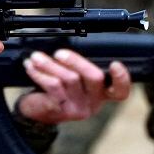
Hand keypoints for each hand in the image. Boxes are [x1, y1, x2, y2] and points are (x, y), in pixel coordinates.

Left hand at [15, 50, 131, 124]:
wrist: (38, 111)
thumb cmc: (58, 90)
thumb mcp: (73, 79)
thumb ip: (79, 66)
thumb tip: (70, 42)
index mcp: (102, 93)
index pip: (120, 91)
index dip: (122, 78)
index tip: (115, 64)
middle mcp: (94, 102)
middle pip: (95, 77)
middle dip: (76, 60)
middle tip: (59, 53)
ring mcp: (79, 107)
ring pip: (70, 79)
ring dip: (50, 64)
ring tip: (36, 57)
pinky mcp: (62, 110)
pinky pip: (52, 86)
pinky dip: (40, 73)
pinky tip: (31, 67)